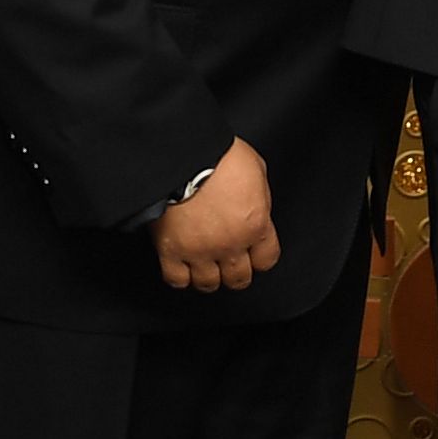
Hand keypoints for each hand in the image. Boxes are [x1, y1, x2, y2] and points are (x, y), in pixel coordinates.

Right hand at [153, 137, 278, 291]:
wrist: (181, 154)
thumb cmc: (218, 155)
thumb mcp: (256, 169)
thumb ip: (258, 196)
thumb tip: (254, 204)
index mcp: (255, 225)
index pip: (266, 260)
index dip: (259, 258)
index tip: (253, 254)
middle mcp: (230, 244)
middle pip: (238, 279)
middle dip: (235, 272)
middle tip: (228, 263)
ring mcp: (200, 250)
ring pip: (208, 283)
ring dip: (207, 276)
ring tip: (203, 265)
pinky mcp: (171, 250)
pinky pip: (176, 279)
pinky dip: (179, 276)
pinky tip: (180, 265)